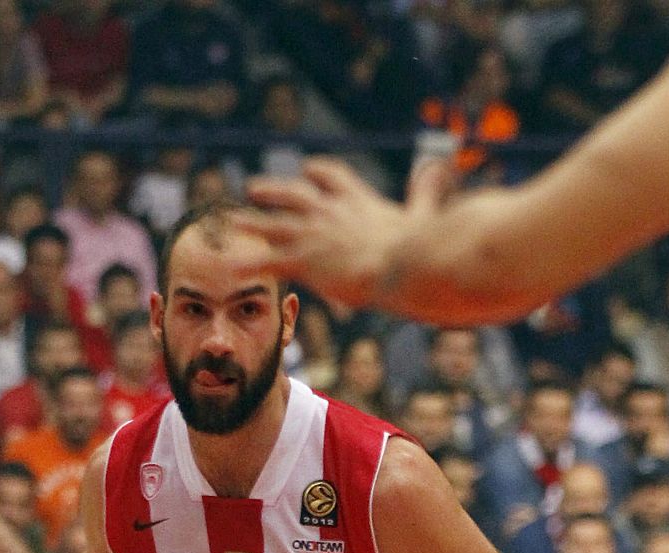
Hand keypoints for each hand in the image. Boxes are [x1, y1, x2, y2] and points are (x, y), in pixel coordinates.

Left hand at [241, 157, 453, 307]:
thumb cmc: (419, 246)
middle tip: (253, 188)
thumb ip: (426, 190)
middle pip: (292, 194)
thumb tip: (439, 168)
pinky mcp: (302, 260)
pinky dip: (247, 264)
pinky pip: (266, 262)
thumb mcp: (424, 212)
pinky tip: (229, 268)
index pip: (330, 175)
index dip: (316, 173)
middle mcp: (329, 211)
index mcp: (357, 200)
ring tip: (231, 220)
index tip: (307, 169)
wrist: (402, 265)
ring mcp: (312, 234)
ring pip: (271, 224)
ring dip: (250, 223)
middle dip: (272, 190)